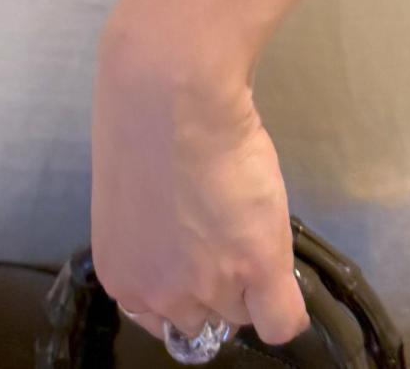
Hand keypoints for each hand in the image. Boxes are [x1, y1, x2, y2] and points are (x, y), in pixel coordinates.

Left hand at [90, 27, 310, 349]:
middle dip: (220, 283)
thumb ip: (155, 237)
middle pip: (205, 320)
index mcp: (123, 275)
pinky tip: (278, 263)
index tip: (198, 256)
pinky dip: (286, 304)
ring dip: (254, 277)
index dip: (187, 288)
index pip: (163, 319)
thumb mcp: (135, 196)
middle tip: (228, 227)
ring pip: (244, 312)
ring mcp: (209, 286)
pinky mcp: (254, 267)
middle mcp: (159, 294)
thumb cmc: (145, 119)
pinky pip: (282, 318)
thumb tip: (182, 239)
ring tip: (248, 215)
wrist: (170, 91)